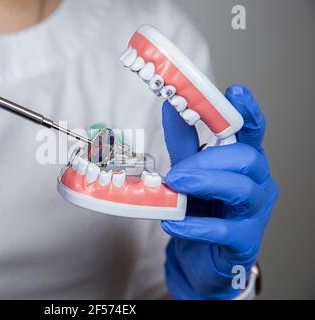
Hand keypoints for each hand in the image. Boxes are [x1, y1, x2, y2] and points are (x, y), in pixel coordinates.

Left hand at [161, 85, 278, 298]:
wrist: (200, 258)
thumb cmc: (201, 210)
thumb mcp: (189, 171)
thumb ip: (183, 142)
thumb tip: (170, 107)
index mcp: (244, 163)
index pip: (254, 132)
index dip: (248, 112)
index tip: (235, 91)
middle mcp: (256, 184)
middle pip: (248, 158)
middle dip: (208, 160)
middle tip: (176, 171)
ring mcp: (254, 214)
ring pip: (242, 189)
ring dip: (204, 183)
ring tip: (175, 187)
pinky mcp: (244, 242)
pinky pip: (225, 230)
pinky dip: (195, 225)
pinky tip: (172, 223)